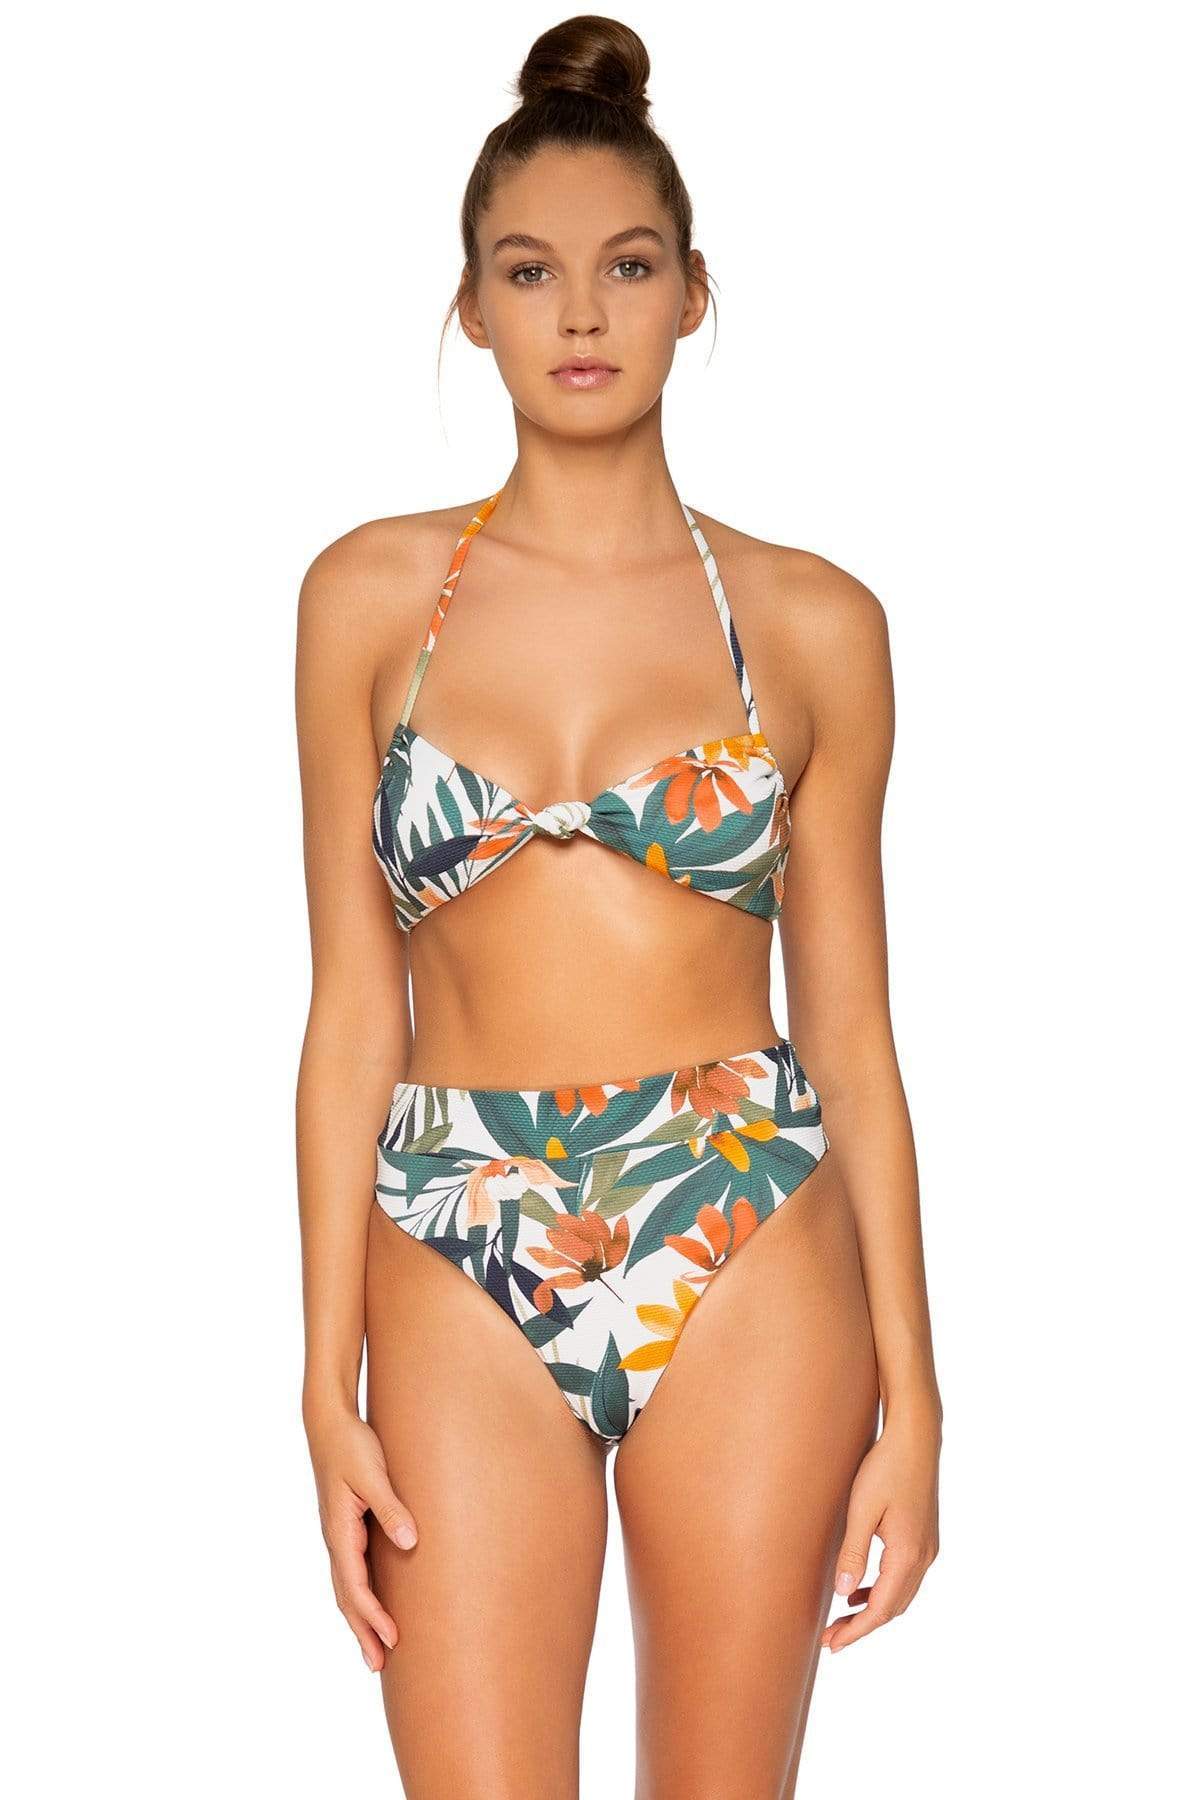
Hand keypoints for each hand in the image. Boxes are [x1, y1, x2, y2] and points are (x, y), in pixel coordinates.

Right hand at [305, 1404, 418, 1671]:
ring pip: (346, 1586)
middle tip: (378, 1665)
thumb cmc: (352, 1446)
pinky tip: (372, 1602)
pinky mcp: (346, 1525)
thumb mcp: (373, 1474)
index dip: (373, 1616)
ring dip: (359, 1617)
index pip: (355, 1586)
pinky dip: (359, 1594)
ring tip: (376, 1647)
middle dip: (362, 1631)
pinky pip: (352, 1569)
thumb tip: (409, 1541)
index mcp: (339, 1532)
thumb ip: (391, 1507)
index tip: (392, 1639)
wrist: (329, 1422)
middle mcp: (336, 1538)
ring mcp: (339, 1533)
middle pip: (346, 1596)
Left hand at [822, 1404, 940, 1652]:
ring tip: (841, 1619)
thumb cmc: (885, 1468)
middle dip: (862, 1626)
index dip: (856, 1631)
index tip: (832, 1645)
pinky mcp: (925, 1538)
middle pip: (893, 1608)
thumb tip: (844, 1595)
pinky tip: (861, 1589)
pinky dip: (884, 1590)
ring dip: (873, 1609)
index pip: (881, 1609)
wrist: (916, 1438)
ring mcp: (928, 1548)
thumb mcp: (861, 1510)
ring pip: (901, 1595)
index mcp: (908, 1555)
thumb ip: (853, 1554)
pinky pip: (904, 1578)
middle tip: (830, 1639)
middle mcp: (924, 1557)